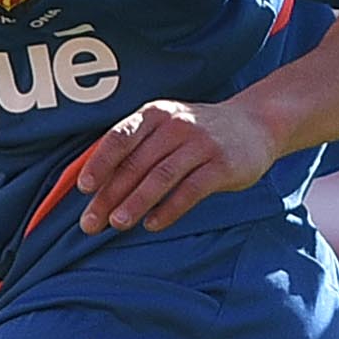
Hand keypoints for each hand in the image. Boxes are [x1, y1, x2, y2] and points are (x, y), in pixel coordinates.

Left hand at [76, 99, 279, 233]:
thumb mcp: (165, 126)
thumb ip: (133, 148)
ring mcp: (200, 144)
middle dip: (110, 195)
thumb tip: (91, 182)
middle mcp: (176, 125)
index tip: (83, 188)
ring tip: (117, 224)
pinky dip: (169, 209)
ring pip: (161, 177)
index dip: (100, 163)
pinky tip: (153, 224)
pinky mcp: (222, 165)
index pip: (120, 138)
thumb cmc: (197, 132)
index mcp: (155, 114)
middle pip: (136, 163)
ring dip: (136, 202)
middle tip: (90, 222)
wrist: (255, 123)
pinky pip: (191, 190)